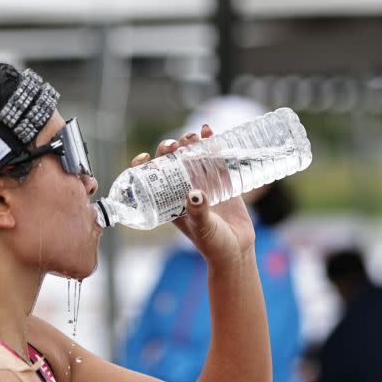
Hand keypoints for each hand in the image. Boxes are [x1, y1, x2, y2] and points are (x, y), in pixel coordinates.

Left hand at [129, 125, 255, 264]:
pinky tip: (207, 131)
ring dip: (188, 144)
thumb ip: (199, 212)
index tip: (145, 157)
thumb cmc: (214, 245)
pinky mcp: (220, 181)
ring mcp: (201, 184)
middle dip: (168, 150)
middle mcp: (182, 191)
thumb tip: (195, 194)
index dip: (144, 166)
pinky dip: (209, 143)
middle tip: (173, 145)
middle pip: (170, 164)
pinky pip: (213, 159)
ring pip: (190, 158)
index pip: (150, 180)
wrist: (237, 251)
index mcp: (169, 203)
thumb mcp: (203, 229)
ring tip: (192, 136)